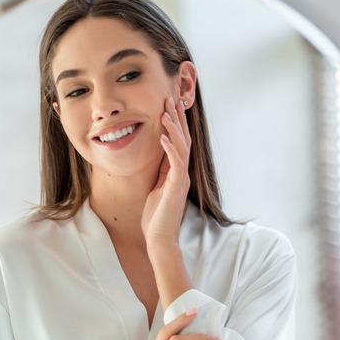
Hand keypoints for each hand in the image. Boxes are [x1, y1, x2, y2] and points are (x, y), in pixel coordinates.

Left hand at [141, 97, 191, 246]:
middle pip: (183, 140)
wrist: (160, 239)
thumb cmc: (155, 217)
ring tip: (166, 112)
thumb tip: (158, 156)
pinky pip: (175, 164)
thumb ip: (160, 172)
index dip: (175, 124)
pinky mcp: (176, 188)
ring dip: (174, 129)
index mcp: (176, 173)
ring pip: (181, 148)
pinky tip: (162, 136)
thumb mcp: (156, 188)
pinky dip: (169, 148)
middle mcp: (182, 174)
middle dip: (177, 120)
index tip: (169, 106)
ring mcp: (180, 180)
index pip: (179, 143)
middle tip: (171, 99)